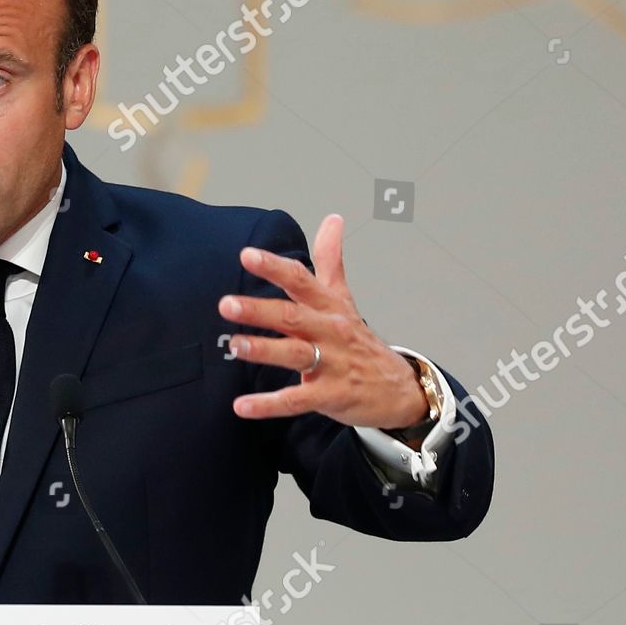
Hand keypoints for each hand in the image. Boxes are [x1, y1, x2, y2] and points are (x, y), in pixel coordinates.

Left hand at [217, 214, 427, 429]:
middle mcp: (329, 331)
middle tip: (226, 304)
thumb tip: (332, 218)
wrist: (398, 388)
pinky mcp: (330, 395)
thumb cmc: (359, 341)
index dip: (275, 267)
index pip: (301, 281)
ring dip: (264, 350)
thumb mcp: (345, 299)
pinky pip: (297, 399)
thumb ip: (331, 260)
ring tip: (234, 346)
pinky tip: (241, 406)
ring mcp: (331, 364)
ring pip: (295, 354)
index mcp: (328, 307)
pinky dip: (269, 404)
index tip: (247, 255)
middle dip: (260, 309)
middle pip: (293, 316)